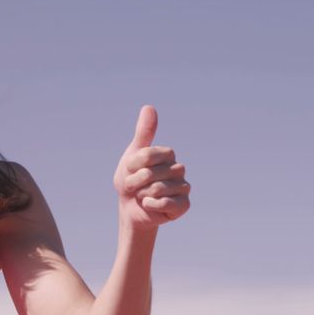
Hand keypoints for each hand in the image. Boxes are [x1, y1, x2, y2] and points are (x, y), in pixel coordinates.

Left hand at [112, 105, 190, 228]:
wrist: (130, 208)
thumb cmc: (131, 180)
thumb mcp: (132, 155)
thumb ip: (143, 133)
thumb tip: (149, 106)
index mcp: (167, 155)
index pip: (148, 155)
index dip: (133, 165)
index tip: (129, 170)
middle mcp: (178, 169)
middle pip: (152, 173)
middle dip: (135, 183)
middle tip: (134, 187)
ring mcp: (183, 187)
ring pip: (159, 188)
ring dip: (142, 194)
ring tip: (143, 196)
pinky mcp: (184, 205)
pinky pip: (167, 203)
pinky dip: (151, 205)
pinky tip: (149, 205)